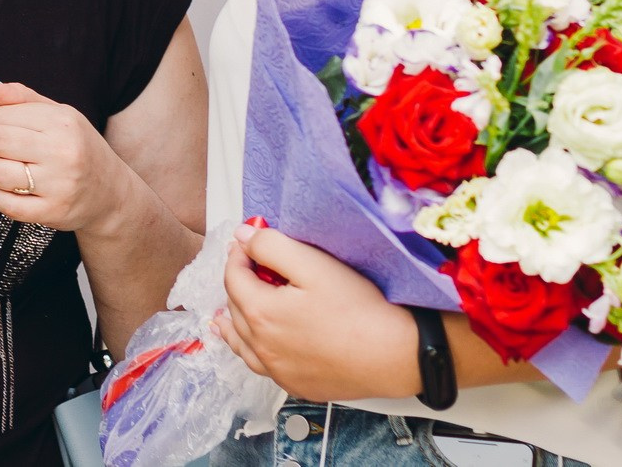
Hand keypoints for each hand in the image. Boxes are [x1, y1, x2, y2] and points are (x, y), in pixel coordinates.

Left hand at [0, 78, 133, 234]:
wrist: (111, 193)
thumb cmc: (77, 147)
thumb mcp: (57, 115)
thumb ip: (20, 97)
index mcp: (62, 122)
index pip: (2, 115)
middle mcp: (63, 152)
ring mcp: (59, 184)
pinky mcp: (52, 211)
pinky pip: (6, 204)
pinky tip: (0, 187)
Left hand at [213, 223, 421, 402]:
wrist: (398, 354)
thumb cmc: (360, 309)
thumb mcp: (313, 264)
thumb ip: (272, 247)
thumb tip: (243, 236)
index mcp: (260, 314)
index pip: (233, 276)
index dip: (238, 254)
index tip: (248, 242)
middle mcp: (262, 347)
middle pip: (235, 308)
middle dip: (238, 284)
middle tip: (249, 267)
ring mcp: (280, 371)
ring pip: (242, 344)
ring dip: (232, 323)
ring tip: (222, 315)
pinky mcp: (298, 385)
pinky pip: (262, 367)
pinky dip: (251, 352)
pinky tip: (254, 349)